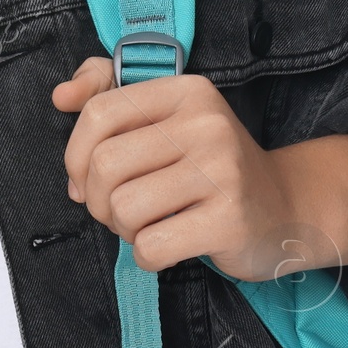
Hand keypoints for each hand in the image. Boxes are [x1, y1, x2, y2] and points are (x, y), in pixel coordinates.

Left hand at [52, 58, 347, 279]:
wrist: (287, 207)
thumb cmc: (211, 165)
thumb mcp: (168, 117)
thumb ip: (109, 92)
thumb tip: (61, 96)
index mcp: (186, 91)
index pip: (99, 112)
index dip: (76, 154)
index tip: (86, 178)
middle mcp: (206, 124)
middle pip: (105, 164)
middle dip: (98, 200)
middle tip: (120, 210)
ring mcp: (222, 172)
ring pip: (123, 208)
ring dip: (124, 229)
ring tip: (149, 225)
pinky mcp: (229, 220)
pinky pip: (151, 247)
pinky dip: (148, 256)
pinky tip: (170, 246)